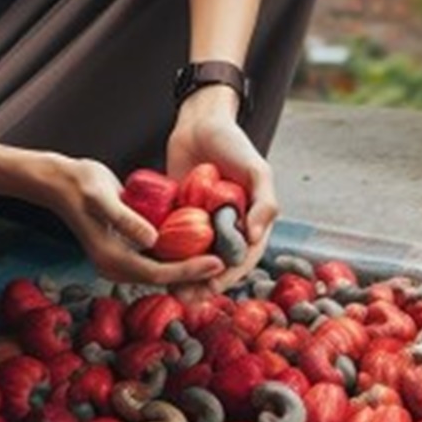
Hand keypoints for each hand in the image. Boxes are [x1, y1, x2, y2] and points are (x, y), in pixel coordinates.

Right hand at [39, 154, 224, 288]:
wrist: (61, 182)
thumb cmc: (81, 184)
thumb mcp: (103, 197)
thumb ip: (126, 219)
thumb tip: (152, 239)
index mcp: (112, 259)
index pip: (158, 274)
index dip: (190, 271)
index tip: (217, 262)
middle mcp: (116, 266)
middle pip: (163, 278)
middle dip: (194, 274)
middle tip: (228, 264)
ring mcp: (120, 258)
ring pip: (160, 270)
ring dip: (188, 266)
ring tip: (220, 256)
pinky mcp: (124, 248)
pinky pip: (155, 257)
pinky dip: (176, 254)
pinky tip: (198, 243)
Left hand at [167, 89, 278, 298]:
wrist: (199, 123)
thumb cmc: (233, 143)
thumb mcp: (257, 169)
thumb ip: (265, 202)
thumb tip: (255, 237)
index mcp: (251, 221)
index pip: (243, 258)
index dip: (229, 277)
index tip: (212, 289)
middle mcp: (228, 226)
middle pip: (217, 265)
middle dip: (204, 285)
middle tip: (187, 298)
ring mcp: (202, 222)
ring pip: (195, 258)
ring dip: (185, 277)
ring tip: (171, 292)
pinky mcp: (179, 215)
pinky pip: (174, 240)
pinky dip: (168, 256)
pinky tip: (156, 269)